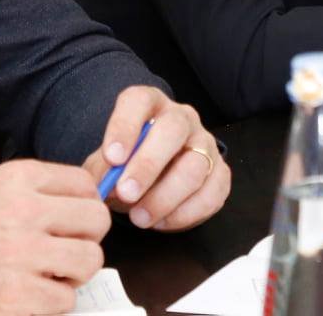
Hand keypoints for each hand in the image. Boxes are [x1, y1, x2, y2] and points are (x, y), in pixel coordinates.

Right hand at [0, 159, 108, 314]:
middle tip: (60, 254)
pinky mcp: (17, 299)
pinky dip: (49, 305)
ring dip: (69, 276)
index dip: (82, 209)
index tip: (69, 224)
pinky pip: (65, 301)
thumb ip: (40, 195)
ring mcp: (20, 256)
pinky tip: (24, 298)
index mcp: (18, 178)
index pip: (85, 185)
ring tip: (41, 277)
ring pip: (88, 262)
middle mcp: (22, 211)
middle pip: (96, 222)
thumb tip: (96, 201)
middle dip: (83, 241)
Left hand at [80, 85, 230, 231]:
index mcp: (150, 105)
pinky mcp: (220, 173)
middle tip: (126, 193)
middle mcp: (182, 118)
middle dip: (148, 164)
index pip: (139, 101)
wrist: (153, 180)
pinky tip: (161, 222)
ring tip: (139, 218)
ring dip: (165, 197)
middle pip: (173, 129)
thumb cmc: (126, 166)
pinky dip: (185, 213)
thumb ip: (101, 171)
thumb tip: (102, 187)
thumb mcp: (106, 165)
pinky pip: (211, 193)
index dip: (125, 127)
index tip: (112, 158)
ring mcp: (205, 144)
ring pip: (195, 165)